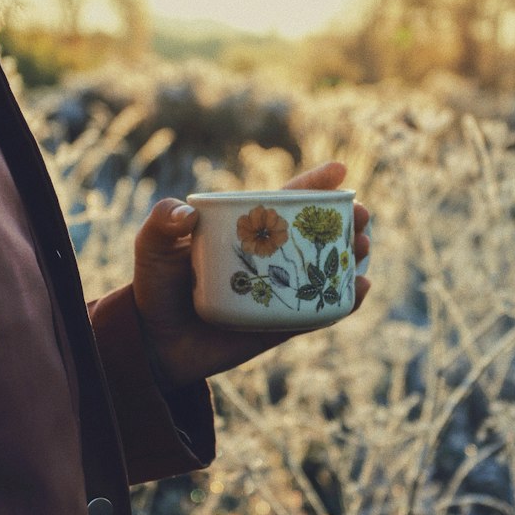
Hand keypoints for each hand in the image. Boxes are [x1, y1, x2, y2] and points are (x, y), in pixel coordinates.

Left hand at [131, 161, 370, 389]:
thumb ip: (161, 224)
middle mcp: (270, 258)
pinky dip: (346, 301)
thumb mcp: (151, 249)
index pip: (286, 201)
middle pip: (317, 233)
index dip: (315, 185)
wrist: (155, 344)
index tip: (341, 170)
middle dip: (345, 220)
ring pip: (327, 269)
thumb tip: (185, 214)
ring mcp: (280, 291)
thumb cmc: (154, 287)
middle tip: (362, 215)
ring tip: (364, 245)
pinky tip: (361, 287)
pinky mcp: (284, 324)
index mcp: (246, 230)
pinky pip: (321, 312)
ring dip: (352, 255)